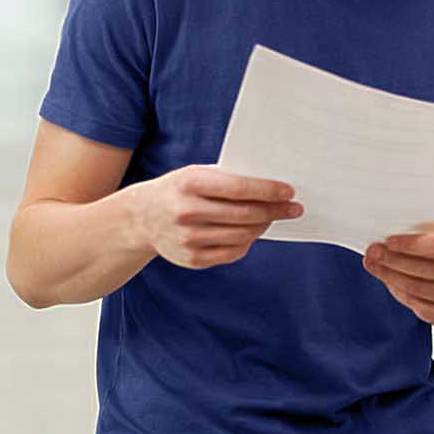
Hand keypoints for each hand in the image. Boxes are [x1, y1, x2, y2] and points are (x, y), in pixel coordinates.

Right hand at [127, 166, 300, 268]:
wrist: (141, 217)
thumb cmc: (177, 190)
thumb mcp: (195, 174)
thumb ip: (227, 179)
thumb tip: (270, 186)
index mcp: (190, 184)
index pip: (239, 188)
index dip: (269, 191)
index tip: (289, 192)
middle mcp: (187, 212)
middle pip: (244, 214)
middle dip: (274, 211)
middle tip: (293, 208)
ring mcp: (188, 239)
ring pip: (241, 235)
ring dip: (263, 226)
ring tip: (272, 218)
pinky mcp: (191, 259)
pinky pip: (232, 253)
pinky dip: (248, 243)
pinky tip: (253, 232)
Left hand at [363, 232, 433, 327]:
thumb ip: (424, 234)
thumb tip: (389, 233)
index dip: (411, 244)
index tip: (388, 241)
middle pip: (425, 268)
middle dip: (394, 260)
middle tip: (373, 252)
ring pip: (417, 287)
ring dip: (390, 275)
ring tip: (374, 265)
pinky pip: (416, 304)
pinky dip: (398, 291)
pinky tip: (388, 281)